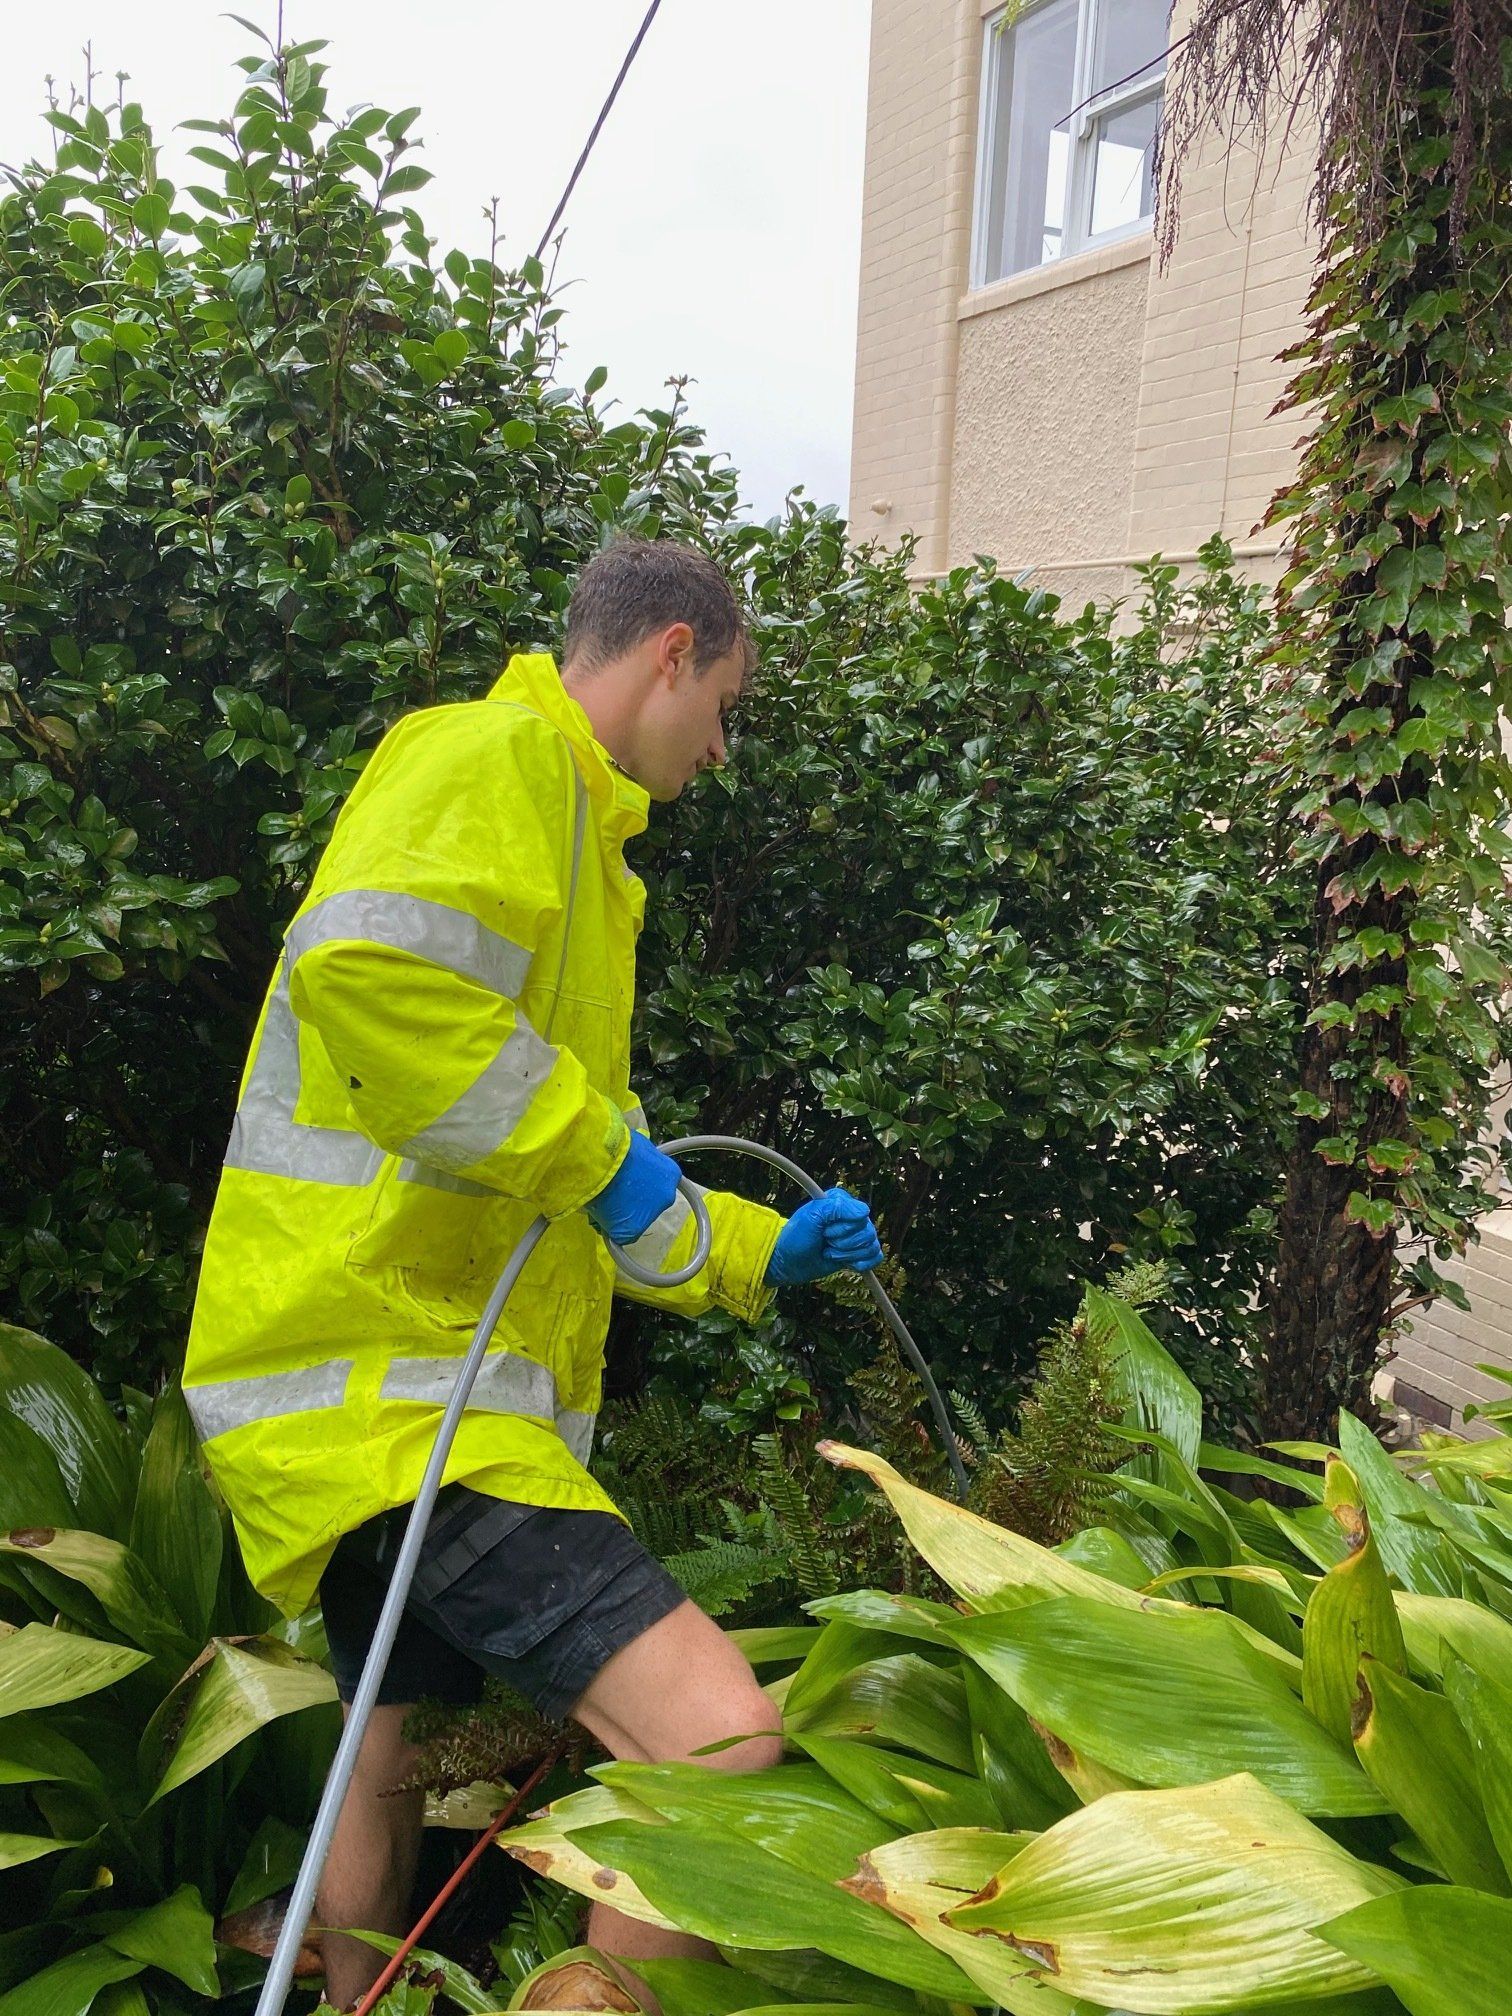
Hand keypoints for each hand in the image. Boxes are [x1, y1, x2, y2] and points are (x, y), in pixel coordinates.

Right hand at [585, 1130, 682, 1244]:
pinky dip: (609, 1226)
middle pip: (648, 1204)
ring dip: (619, 1214)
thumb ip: (641, 1159)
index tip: (629, 1182)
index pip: (658, 1185)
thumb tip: (634, 1161)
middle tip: (613, 1192)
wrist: (602, 1160)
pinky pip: (620, 1233)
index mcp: (671, 1174)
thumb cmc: (616, 1145)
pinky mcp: (632, 1231)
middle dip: (632, 1201)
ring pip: (633, 1219)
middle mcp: (667, 1196)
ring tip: (601, 1200)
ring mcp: (651, 1216)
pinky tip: (599, 1212)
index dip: (640, 1185)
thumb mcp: (636, 1146)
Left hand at [766, 1187, 882, 1285]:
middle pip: (867, 1233)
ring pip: (871, 1246)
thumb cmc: (796, 1237)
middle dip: (842, 1243)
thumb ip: (836, 1207)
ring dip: (847, 1255)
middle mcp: (852, 1217)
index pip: (861, 1215)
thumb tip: (864, 1211)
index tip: (824, 1230)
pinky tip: (846, 1263)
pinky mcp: (859, 1253)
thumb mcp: (811, 1216)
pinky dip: (861, 1264)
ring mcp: (857, 1235)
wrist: (789, 1262)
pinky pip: (876, 1257)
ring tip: (829, 1251)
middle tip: (825, 1241)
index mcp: (842, 1202)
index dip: (843, 1227)